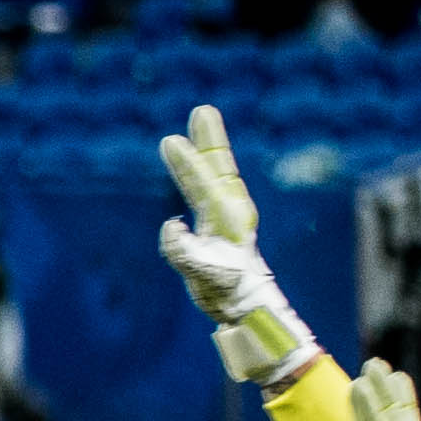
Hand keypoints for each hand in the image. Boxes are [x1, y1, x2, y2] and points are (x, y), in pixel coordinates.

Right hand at [154, 105, 313, 382]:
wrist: (250, 310)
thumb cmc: (229, 296)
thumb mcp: (207, 278)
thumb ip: (185, 253)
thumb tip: (171, 226)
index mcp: (228, 221)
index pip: (206, 185)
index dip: (189, 164)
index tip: (170, 141)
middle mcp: (229, 214)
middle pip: (217, 170)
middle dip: (209, 141)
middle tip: (203, 110)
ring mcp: (224, 220)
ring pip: (214, 177)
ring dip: (206, 151)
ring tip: (197, 126)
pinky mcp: (218, 228)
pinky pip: (207, 192)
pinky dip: (199, 174)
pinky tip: (192, 167)